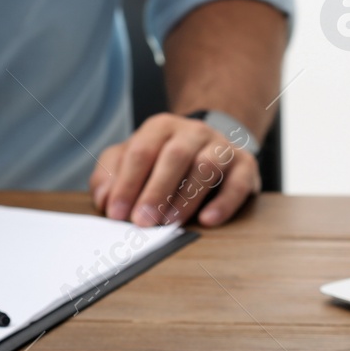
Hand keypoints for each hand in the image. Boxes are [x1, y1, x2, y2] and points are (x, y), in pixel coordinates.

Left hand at [90, 113, 258, 227]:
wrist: (209, 148)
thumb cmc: (162, 161)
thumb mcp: (132, 160)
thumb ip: (111, 175)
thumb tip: (104, 199)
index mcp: (161, 127)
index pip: (141, 151)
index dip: (127, 183)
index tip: (116, 213)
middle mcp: (193, 132)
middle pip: (174, 156)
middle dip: (155, 191)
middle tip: (141, 222)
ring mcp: (221, 147)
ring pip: (207, 167)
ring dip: (186, 198)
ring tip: (170, 223)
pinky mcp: (245, 166)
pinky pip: (238, 182)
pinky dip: (224, 203)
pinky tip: (208, 220)